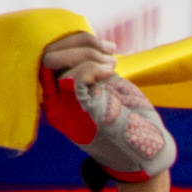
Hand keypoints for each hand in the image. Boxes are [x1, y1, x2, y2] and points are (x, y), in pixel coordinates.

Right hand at [38, 33, 173, 182]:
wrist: (145, 153)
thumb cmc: (127, 119)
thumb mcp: (102, 87)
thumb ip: (86, 67)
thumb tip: (82, 39)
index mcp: (56, 95)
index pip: (47, 54)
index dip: (72, 39)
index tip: (103, 44)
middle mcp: (52, 103)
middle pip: (46, 53)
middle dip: (80, 42)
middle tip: (110, 50)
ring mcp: (60, 109)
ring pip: (52, 61)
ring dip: (87, 53)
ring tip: (112, 63)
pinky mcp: (75, 113)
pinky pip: (71, 76)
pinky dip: (92, 66)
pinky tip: (109, 72)